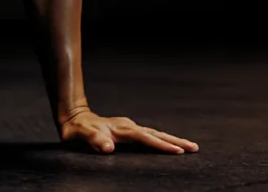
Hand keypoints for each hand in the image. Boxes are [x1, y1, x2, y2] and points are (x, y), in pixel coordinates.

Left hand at [60, 109, 198, 153]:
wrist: (72, 116)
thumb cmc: (76, 129)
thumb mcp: (80, 135)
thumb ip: (94, 140)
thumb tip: (108, 148)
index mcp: (121, 129)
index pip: (145, 138)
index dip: (161, 145)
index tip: (177, 151)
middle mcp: (127, 126)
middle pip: (156, 134)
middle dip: (175, 141)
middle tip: (194, 148)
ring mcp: (128, 127)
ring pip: (154, 133)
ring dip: (172, 139)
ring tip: (189, 146)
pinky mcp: (128, 130)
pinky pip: (149, 135)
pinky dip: (162, 139)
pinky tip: (169, 143)